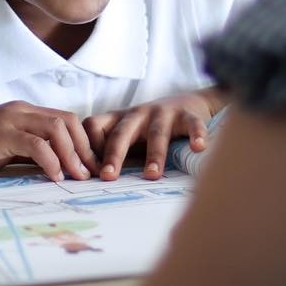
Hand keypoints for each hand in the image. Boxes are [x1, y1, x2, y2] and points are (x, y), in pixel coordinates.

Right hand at [0, 101, 99, 181]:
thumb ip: (30, 153)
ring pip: (56, 128)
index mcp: (24, 113)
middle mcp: (20, 110)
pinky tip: (55, 177)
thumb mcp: (6, 151)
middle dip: (84, 148)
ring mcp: (9, 119)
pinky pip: (35, 143)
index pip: (66, 120)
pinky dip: (50, 160)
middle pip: (67, 121)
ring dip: (72, 155)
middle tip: (91, 174)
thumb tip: (62, 170)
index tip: (92, 168)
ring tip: (78, 178)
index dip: (84, 143)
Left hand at [83, 90, 223, 180]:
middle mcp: (138, 114)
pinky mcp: (187, 114)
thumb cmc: (150, 127)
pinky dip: (196, 135)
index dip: (87, 147)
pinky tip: (199, 147)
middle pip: (122, 133)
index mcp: (119, 120)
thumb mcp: (127, 134)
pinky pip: (192, 124)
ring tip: (151, 175)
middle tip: (107, 177)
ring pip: (156, 133)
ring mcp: (163, 113)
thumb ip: (111, 152)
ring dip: (154, 155)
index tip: (88, 173)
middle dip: (114, 155)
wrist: (187, 102)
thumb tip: (89, 182)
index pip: (93, 126)